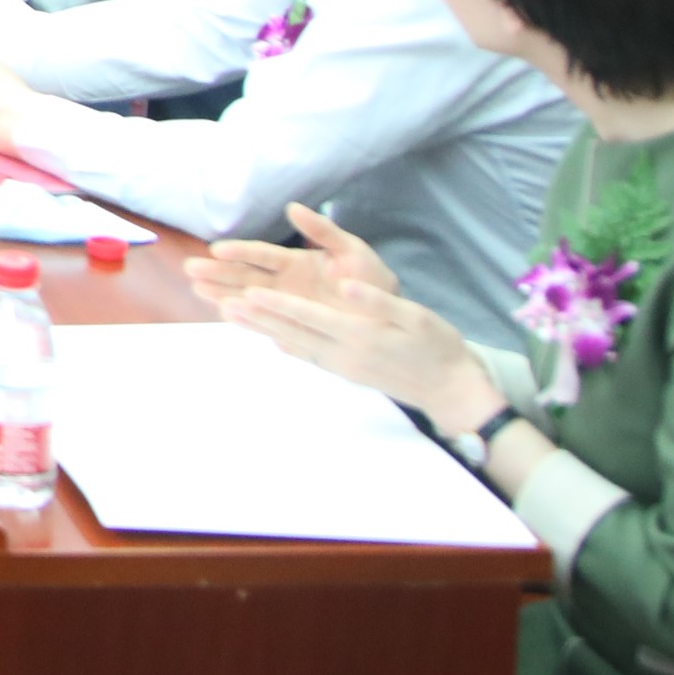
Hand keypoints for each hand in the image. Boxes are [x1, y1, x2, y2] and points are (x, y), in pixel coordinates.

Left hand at [194, 204, 493, 424]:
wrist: (451, 388)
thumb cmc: (437, 345)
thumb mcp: (414, 316)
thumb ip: (377, 302)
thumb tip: (346, 286)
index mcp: (359, 334)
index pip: (309, 316)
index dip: (277, 304)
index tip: (248, 292)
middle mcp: (344, 353)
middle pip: (292, 331)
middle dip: (256, 315)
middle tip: (222, 301)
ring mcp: (343, 365)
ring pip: (295, 343)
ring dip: (263, 329)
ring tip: (232, 314)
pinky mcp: (347, 371)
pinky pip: (309, 355)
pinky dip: (286, 344)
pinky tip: (272, 339)